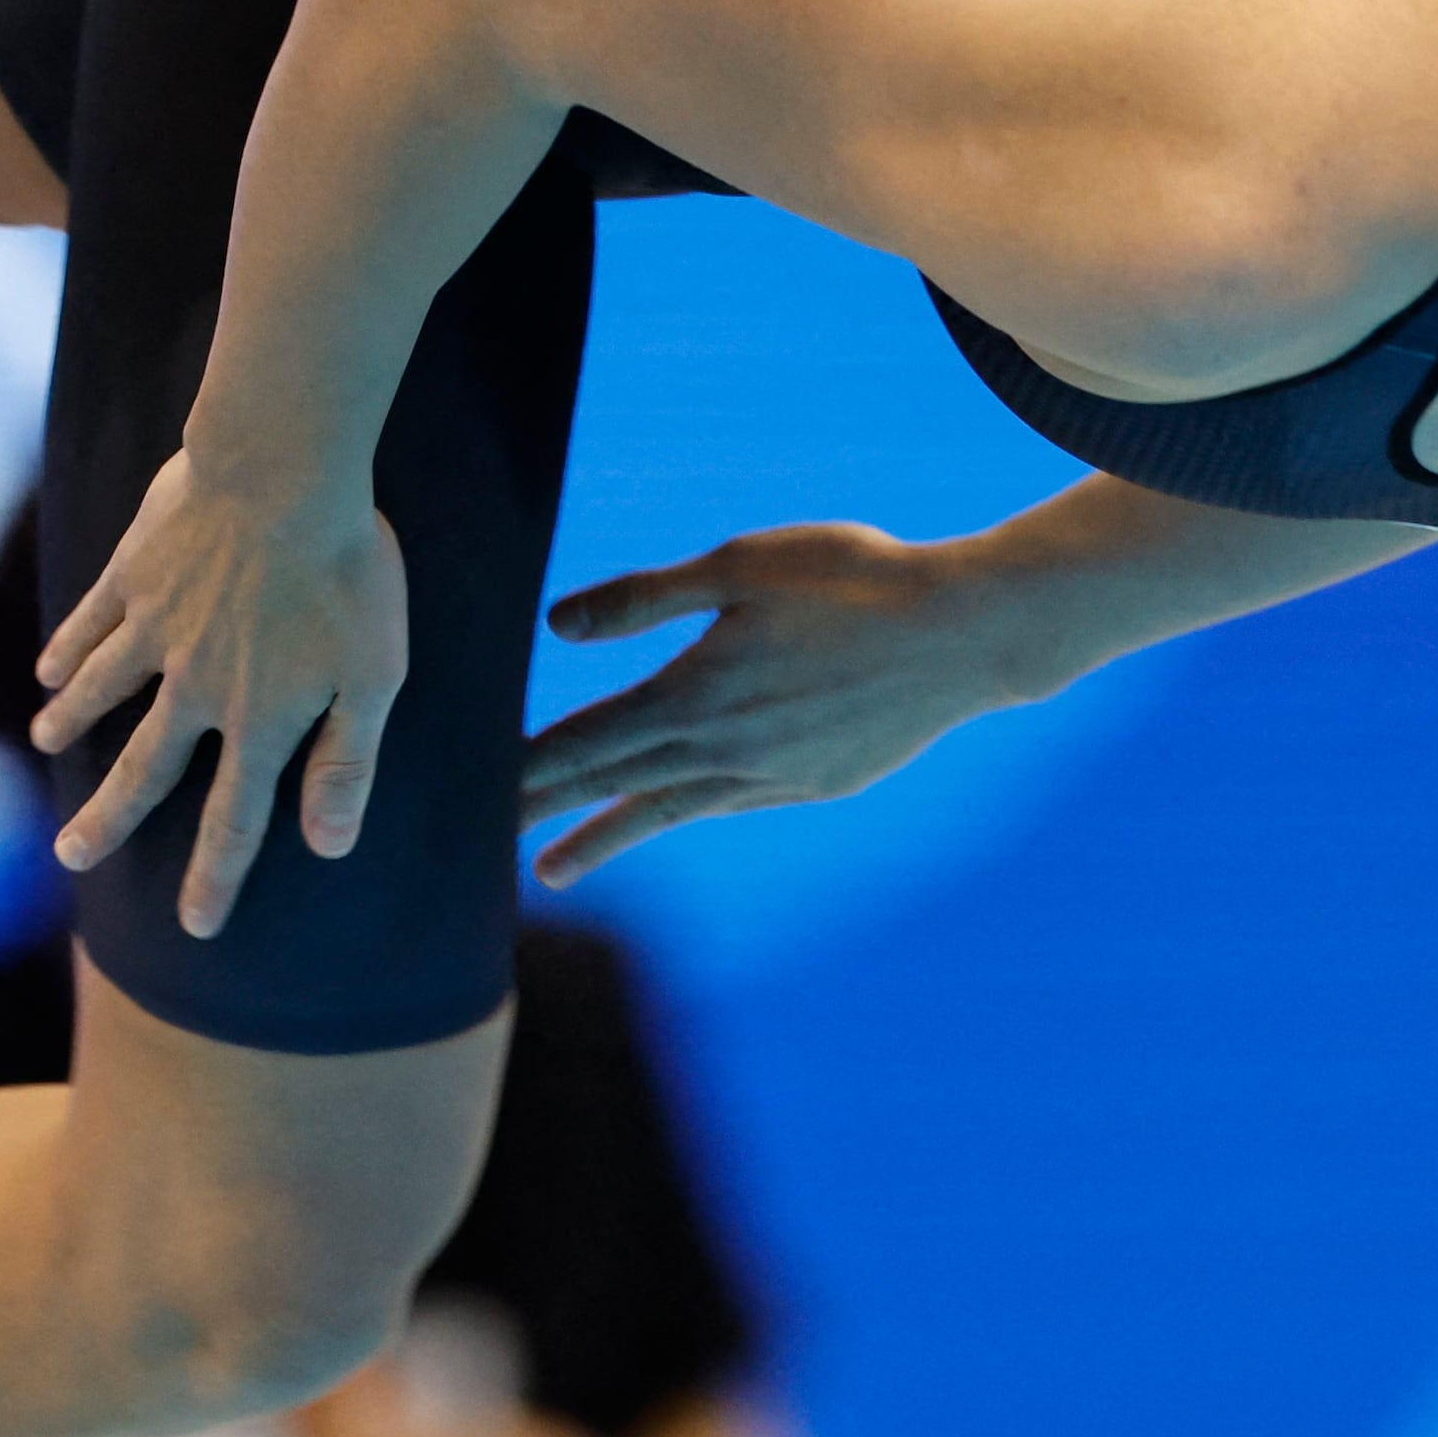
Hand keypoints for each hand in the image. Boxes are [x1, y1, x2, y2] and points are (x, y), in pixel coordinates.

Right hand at [33, 450, 412, 934]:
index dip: (215, 878)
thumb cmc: (346, 573)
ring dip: (77, 722)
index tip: (194, 927)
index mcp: (259, 718)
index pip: (236, 819)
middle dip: (111, 820)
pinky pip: (92, 621)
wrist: (283, 472)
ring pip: (106, 688)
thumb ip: (348, 761)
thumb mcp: (373, 676)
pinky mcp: (136, 572)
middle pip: (147, 769)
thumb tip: (330, 845)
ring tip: (50, 745)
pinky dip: (68, 648)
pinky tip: (48, 669)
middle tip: (73, 857)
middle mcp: (196, 686)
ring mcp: (156, 628)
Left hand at [519, 522, 1027, 886]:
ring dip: (605, 837)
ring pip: (667, 812)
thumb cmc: (853, 580)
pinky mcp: (816, 784)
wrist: (965, 635)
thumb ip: (646, 599)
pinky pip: (730, 805)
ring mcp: (772, 779)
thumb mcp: (740, 566)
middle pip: (613, 788)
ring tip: (556, 871)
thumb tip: (558, 629)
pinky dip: (687, 812)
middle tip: (483, 856)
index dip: (526, 769)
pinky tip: (676, 810)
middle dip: (545, 817)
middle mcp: (724, 752)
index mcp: (694, 695)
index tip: (472, 797)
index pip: (586, 741)